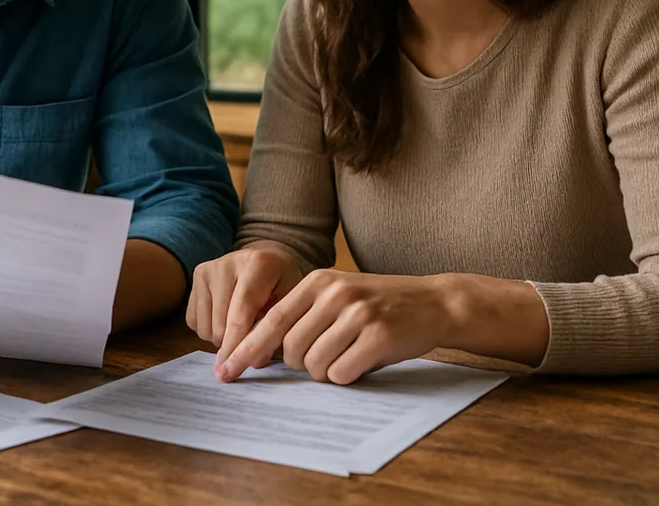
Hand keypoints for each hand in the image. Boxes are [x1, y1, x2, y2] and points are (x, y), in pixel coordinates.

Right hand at [186, 242, 304, 365]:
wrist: (268, 259)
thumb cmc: (282, 285)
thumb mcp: (289, 305)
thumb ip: (275, 332)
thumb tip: (254, 362)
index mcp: (257, 264)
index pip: (241, 313)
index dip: (237, 345)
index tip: (232, 370)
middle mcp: (226, 263)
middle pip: (220, 324)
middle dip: (233, 345)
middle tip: (251, 342)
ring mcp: (208, 269)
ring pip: (205, 327)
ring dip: (221, 338)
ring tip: (240, 325)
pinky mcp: (196, 277)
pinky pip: (193, 322)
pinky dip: (208, 330)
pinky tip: (225, 317)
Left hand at [216, 270, 454, 384]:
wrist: (433, 302)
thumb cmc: (380, 306)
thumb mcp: (338, 297)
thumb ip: (304, 315)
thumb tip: (262, 352)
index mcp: (318, 281)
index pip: (271, 321)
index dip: (246, 349)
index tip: (225, 372)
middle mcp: (334, 293)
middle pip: (291, 349)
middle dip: (301, 365)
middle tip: (323, 359)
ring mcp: (357, 313)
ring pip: (315, 364)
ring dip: (326, 372)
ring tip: (347, 357)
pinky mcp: (377, 336)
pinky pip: (341, 373)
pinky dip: (347, 376)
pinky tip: (363, 361)